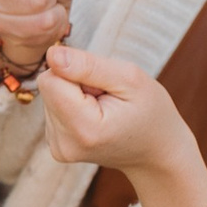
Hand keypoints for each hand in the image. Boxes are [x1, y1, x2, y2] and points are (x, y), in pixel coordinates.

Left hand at [36, 45, 206, 206]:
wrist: (156, 151)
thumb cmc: (150, 112)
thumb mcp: (130, 79)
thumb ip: (88, 65)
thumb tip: (52, 55)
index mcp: (83, 129)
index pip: (50, 78)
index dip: (75, 70)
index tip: (102, 84)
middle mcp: (64, 143)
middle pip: (49, 87)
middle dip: (76, 83)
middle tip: (107, 97)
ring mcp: (59, 148)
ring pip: (50, 96)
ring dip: (76, 95)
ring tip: (105, 108)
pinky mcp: (57, 146)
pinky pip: (54, 108)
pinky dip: (74, 106)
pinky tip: (96, 116)